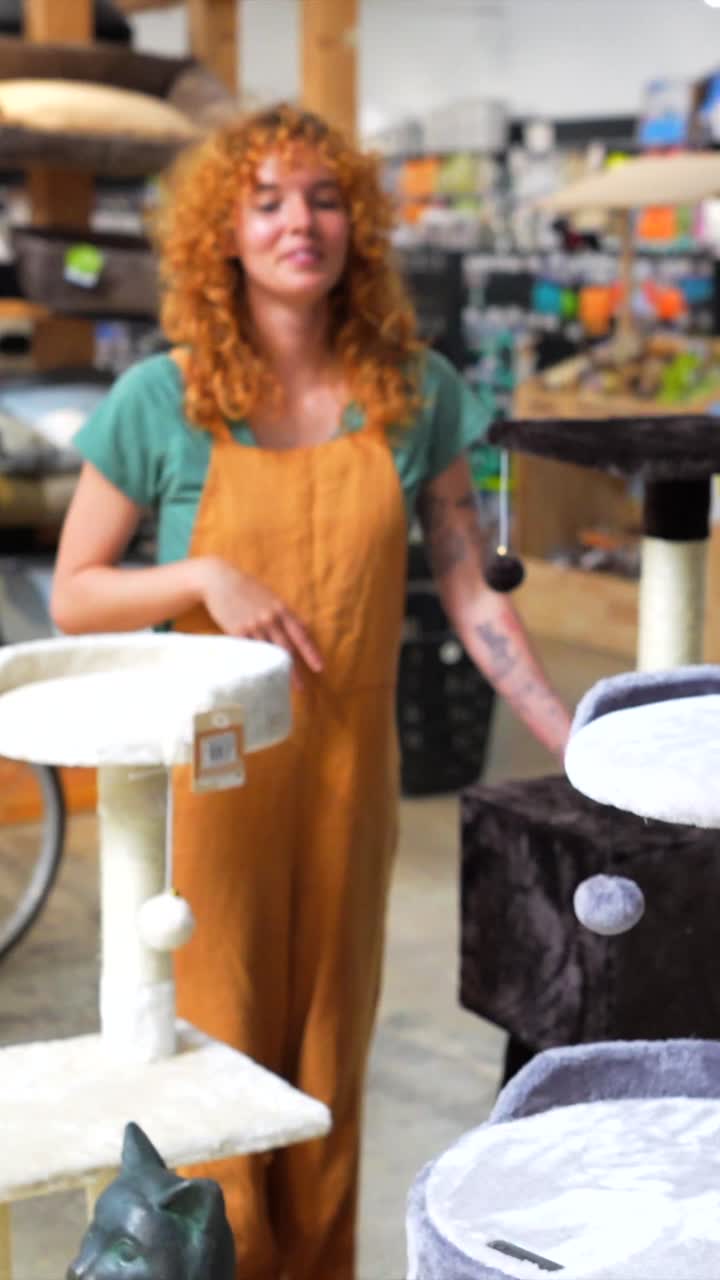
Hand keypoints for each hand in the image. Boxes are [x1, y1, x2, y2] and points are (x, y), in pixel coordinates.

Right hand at [198, 556, 322, 679]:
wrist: (219, 580)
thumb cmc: (247, 588)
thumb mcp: (271, 596)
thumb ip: (287, 613)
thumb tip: (305, 626)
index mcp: (281, 609)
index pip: (300, 635)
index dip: (311, 652)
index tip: (319, 667)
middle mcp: (270, 618)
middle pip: (286, 649)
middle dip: (294, 670)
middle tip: (301, 688)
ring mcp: (253, 625)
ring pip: (267, 653)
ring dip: (274, 670)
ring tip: (279, 685)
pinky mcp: (236, 631)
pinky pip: (248, 652)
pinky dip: (254, 664)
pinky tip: (258, 676)